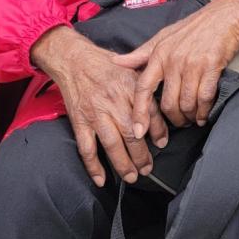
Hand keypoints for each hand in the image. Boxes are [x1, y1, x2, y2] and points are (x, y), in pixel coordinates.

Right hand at [30, 25, 159, 187]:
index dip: (158, 130)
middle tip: (148, 168)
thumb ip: (146, 83)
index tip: (163, 143)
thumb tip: (164, 99)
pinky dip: (94, 166)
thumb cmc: (105, 64)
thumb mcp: (131, 66)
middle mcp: (114, 101)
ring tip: (132, 176)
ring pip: (112, 145)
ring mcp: (96, 113)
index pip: (149, 112)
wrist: (74, 60)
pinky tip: (102, 179)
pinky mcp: (79, 122)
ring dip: (124, 164)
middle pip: (132, 133)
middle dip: (142, 155)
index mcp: (130, 86)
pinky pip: (87, 149)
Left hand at [113, 0, 238, 133]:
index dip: (139, 113)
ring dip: (190, 117)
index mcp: (159, 53)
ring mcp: (193, 63)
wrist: (226, 15)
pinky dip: (204, 111)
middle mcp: (173, 59)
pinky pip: (205, 97)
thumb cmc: (194, 27)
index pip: (143, 88)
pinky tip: (204, 114)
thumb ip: (141, 53)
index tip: (138, 132)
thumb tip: (116, 61)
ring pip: (187, 103)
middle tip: (181, 122)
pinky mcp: (212, 65)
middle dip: (174, 119)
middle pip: (168, 103)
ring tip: (193, 118)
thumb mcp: (164, 36)